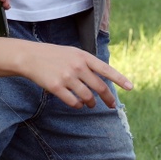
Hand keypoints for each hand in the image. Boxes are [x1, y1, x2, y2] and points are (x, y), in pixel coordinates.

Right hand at [16, 43, 133, 108]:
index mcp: (83, 56)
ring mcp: (67, 77)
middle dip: (108, 98)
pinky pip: (73, 102)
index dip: (119, 79)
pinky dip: (78, 106)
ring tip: (91, 104)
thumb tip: (101, 82)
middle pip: (99, 87)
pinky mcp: (56, 87)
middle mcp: (77, 66)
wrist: (30, 57)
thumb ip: (87, 65)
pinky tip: (77, 105)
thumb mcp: (73, 53)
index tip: (130, 87)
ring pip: (87, 97)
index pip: (106, 69)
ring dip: (91, 103)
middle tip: (112, 105)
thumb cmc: (53, 55)